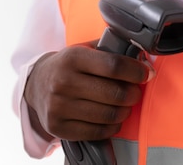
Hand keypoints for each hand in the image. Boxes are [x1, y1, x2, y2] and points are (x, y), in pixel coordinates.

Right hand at [24, 41, 153, 142]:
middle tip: (136, 92)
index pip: (113, 65)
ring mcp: (59, 106)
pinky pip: (96, 132)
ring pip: (107, 115)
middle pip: (113, 93)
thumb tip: (143, 61)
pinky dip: (112, 127)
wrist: (36, 83)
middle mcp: (64, 82)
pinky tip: (114, 119)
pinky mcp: (58, 127)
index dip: (135, 71)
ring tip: (126, 105)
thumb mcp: (85, 49)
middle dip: (133, 94)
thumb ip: (111, 51)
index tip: (146, 73)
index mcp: (73, 58)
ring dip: (125, 111)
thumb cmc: (68, 64)